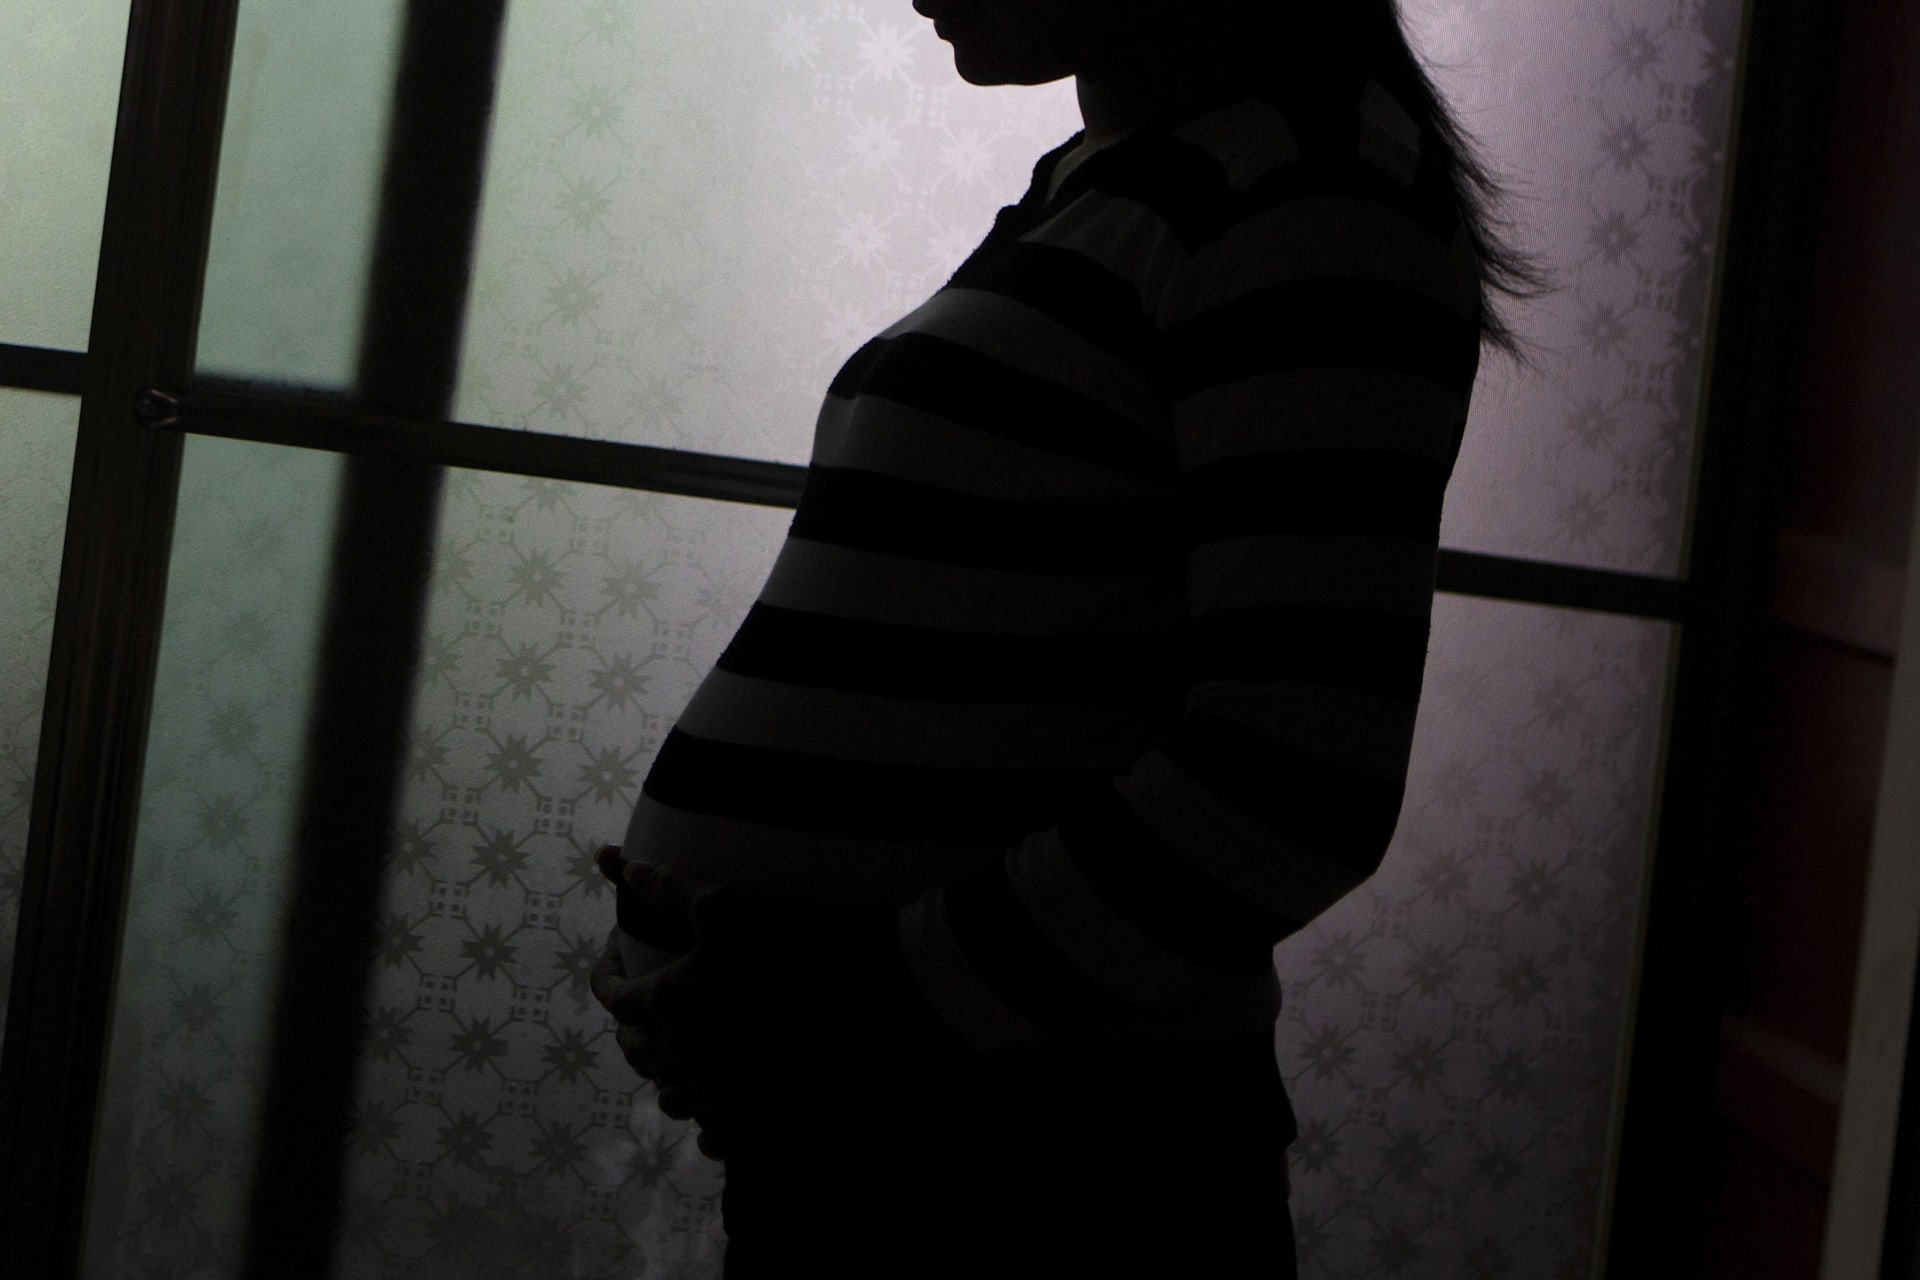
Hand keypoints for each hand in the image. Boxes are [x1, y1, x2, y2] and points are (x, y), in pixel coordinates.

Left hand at [588, 846, 969, 1155]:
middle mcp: (679, 1056)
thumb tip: (627, 869)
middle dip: (637, 1033)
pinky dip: (709, 1125)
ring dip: (671, 1079)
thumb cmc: (783, 957)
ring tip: (685, 1062)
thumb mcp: (726, 906)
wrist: (851, 1019)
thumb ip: (673, 889)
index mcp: (666, 1004)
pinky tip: (721, 1109)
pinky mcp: (749, 1125)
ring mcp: (714, 1097)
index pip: (613, 995)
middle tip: (648, 1015)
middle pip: (638, 1054)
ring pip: (672, 1098)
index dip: (608, 973)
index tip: (616, 961)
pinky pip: (713, 1137)